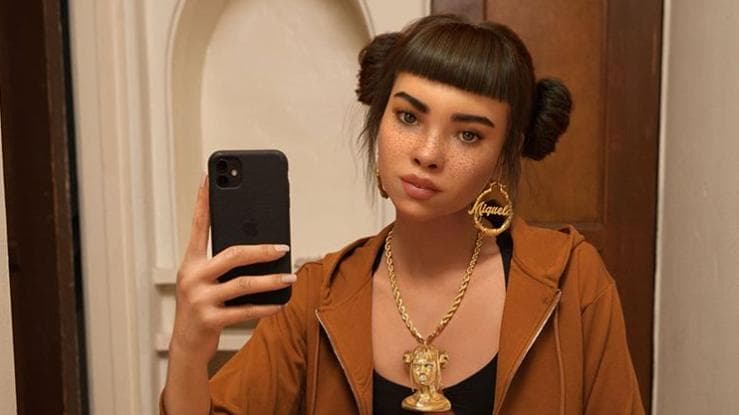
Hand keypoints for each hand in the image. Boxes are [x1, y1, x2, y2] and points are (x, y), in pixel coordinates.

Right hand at [169, 174, 294, 363]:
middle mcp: (192, 277)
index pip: (198, 226)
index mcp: (191, 262)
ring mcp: (200, 299)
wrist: (186, 344)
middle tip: (283, 248)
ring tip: (290, 277)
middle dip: (261, 250)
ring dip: (271, 281)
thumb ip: (224, 265)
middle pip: (232, 255)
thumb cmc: (201, 305)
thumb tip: (261, 248)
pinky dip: (266, 307)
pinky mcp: (210, 319)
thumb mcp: (206, 281)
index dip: (203, 201)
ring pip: (244, 284)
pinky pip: (245, 311)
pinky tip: (280, 303)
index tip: (208, 177)